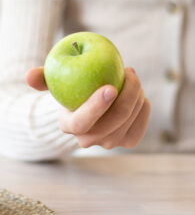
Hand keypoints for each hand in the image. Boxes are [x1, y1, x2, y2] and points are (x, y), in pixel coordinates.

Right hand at [26, 67, 150, 148]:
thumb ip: (42, 79)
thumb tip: (30, 77)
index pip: (82, 123)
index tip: (110, 87)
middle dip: (128, 93)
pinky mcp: (129, 142)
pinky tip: (140, 96)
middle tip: (130, 71)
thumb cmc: (73, 93)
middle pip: (115, 120)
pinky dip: (144, 107)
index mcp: (70, 126)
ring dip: (137, 96)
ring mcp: (111, 143)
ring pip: (131, 120)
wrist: (91, 110)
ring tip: (133, 79)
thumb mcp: (55, 83)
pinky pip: (142, 124)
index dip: (96, 107)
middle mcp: (90, 140)